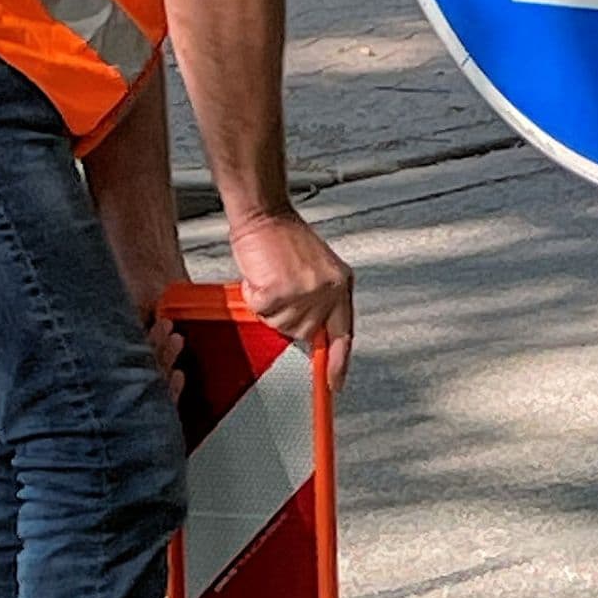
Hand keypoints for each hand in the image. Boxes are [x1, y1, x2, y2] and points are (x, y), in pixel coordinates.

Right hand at [228, 204, 353, 386]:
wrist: (265, 213)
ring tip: (271, 276)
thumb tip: (311, 331)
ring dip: (267, 305)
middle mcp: (328, 290)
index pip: (344, 333)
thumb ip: (319, 300)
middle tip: (279, 285)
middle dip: (285, 316)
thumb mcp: (315, 268)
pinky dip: (253, 295)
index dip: (339, 362)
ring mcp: (305, 291)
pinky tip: (259, 275)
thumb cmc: (283, 238)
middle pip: (302, 332)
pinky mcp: (280, 290)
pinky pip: (261, 310)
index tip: (334, 384)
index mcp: (341, 284)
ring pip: (278, 324)